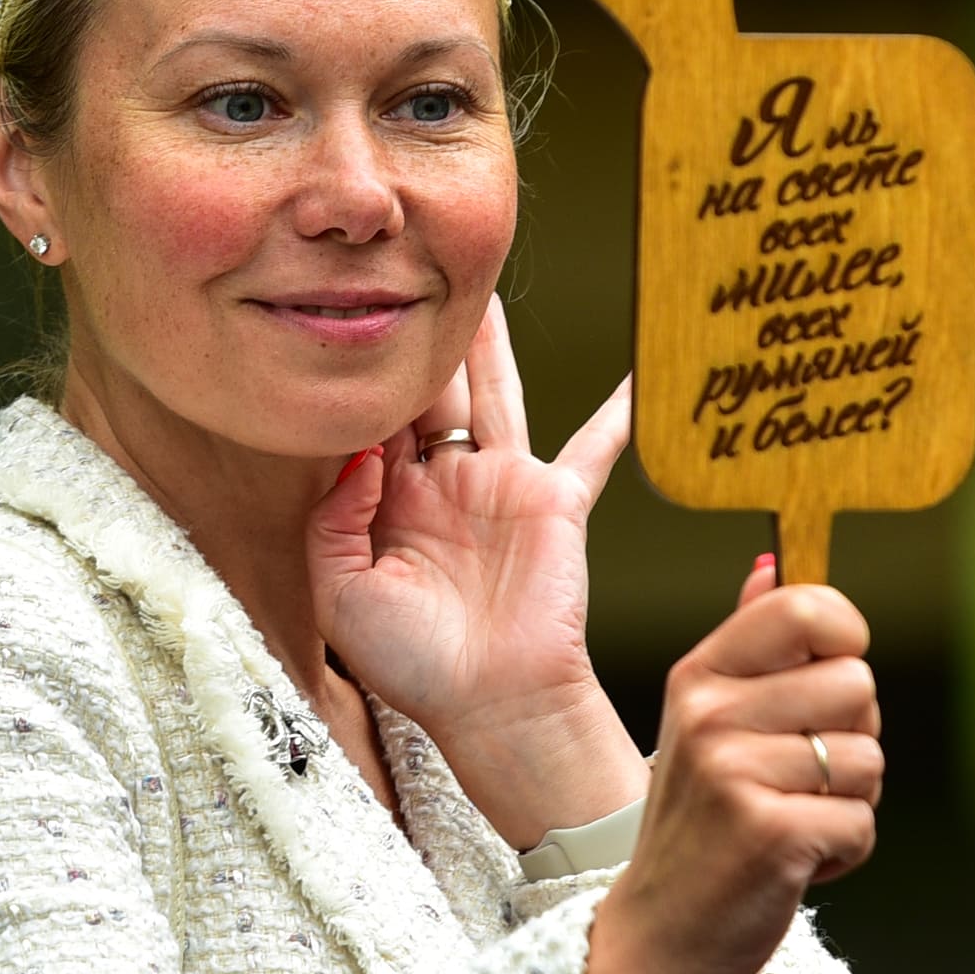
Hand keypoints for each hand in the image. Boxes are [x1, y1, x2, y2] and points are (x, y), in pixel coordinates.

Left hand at [312, 294, 641, 842]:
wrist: (493, 707)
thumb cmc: (417, 667)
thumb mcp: (341, 595)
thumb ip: (334, 521)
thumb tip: (357, 451)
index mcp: (389, 503)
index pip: (370, 420)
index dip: (359, 377)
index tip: (343, 318)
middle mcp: (444, 484)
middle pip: (428, 390)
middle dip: (420, 334)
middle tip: (406, 266)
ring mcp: (501, 486)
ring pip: (495, 393)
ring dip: (491, 342)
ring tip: (483, 282)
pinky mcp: (555, 501)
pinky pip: (594, 446)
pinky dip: (620, 410)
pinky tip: (641, 373)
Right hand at [586, 556, 880, 973]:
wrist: (653, 934)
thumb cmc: (695, 828)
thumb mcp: (702, 723)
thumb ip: (746, 643)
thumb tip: (774, 562)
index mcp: (700, 676)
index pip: (808, 608)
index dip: (846, 641)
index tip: (829, 686)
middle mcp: (712, 714)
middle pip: (859, 685)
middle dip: (852, 741)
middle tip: (799, 779)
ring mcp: (737, 774)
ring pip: (870, 761)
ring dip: (850, 805)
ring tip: (793, 822)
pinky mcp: (771, 833)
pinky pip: (863, 823)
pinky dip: (845, 854)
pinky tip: (795, 862)